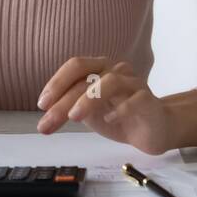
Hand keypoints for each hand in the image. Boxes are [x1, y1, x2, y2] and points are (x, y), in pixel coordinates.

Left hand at [36, 57, 176, 154]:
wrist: (154, 130)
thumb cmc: (118, 117)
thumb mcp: (88, 112)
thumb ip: (70, 107)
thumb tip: (46, 113)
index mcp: (99, 69)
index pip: (76, 66)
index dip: (57, 82)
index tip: (42, 104)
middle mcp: (116, 70)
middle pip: (88, 77)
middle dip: (64, 100)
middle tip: (48, 122)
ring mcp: (134, 83)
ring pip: (111, 81)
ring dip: (89, 99)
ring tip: (74, 117)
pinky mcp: (149, 100)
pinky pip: (135, 100)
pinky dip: (120, 109)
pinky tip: (108, 121)